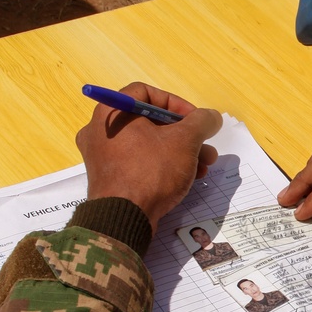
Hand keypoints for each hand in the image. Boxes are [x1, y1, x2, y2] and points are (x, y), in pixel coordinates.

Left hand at [76, 83, 222, 232]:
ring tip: (203, 166)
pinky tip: (186, 179)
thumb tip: (211, 117)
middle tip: (205, 146)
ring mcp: (102, 156)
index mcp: (112, 112)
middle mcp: (100, 130)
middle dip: (184, 134)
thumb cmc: (151, 171)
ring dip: (179, 152)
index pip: (146, 93)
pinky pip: (138, 163)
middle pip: (149, 122)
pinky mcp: (109, 178)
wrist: (123, 218)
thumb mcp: (185, 141)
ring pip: (147, 145)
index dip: (176, 103)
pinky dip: (162, 166)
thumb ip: (202, 122)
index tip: (195, 119)